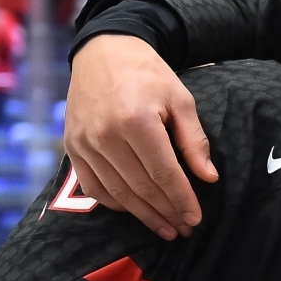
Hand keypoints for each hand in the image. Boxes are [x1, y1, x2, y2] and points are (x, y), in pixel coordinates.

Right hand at [64, 35, 216, 239]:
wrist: (102, 52)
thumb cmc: (147, 74)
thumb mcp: (180, 99)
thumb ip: (194, 140)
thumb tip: (208, 177)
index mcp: (136, 121)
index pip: (163, 173)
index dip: (180, 199)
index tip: (195, 218)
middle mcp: (105, 135)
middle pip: (140, 187)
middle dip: (165, 212)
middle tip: (184, 228)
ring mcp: (84, 143)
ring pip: (117, 192)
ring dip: (143, 215)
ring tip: (165, 228)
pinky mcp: (72, 146)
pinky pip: (93, 186)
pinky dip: (115, 203)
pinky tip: (135, 210)